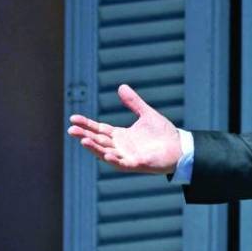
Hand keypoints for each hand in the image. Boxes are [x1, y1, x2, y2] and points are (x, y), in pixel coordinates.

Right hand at [67, 84, 182, 173]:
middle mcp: (120, 147)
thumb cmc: (164, 134)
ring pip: (106, 152)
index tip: (73, 118)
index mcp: (121, 136)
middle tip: (71, 129)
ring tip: (83, 140)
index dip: (86, 124)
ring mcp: (127, 156)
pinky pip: (122, 163)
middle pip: (98, 140)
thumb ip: (133, 102)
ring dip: (95, 148)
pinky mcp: (137, 164)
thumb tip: (121, 86)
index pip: (99, 129)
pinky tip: (106, 155)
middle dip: (85, 135)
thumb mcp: (146, 114)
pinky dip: (114, 160)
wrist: (180, 148)